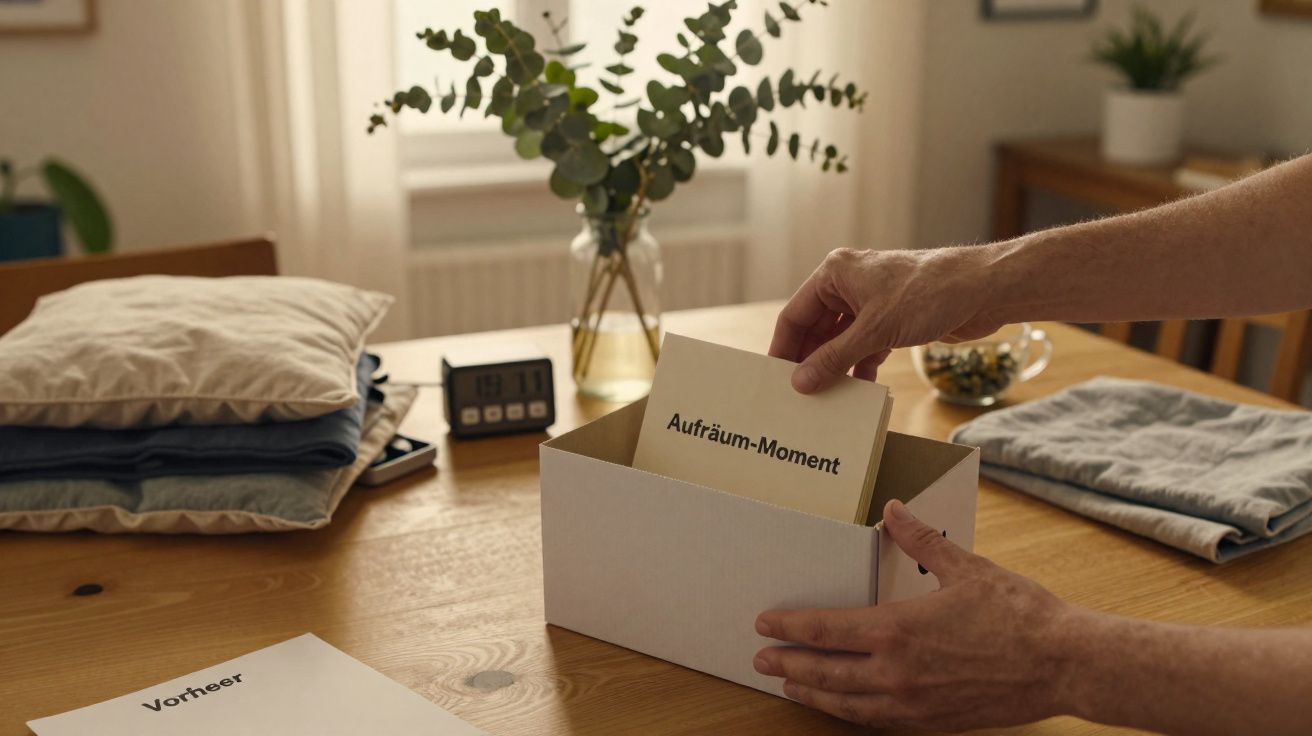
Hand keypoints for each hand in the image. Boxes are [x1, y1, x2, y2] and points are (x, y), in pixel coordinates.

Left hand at [752, 500, 1076, 731]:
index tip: (765, 623)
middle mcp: (897, 672)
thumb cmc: (1018, 615)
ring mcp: (913, 703)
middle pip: (825, 672)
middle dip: (788, 664)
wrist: (1063, 663)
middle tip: (760, 659)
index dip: (790, 627)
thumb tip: (893, 510)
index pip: (825, 631)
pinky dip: (851, 714)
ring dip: (814, 694)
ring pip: (846, 704)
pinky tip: (844, 709)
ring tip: (791, 686)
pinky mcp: (933, 722)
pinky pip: (878, 722)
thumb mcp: (966, 567)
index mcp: (898, 630)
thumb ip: (921, 539)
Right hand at [770, 247, 1003, 392]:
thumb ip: (834, 358)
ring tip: (826, 398)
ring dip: (835, 367)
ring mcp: (870, 302)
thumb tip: (801, 383)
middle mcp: (848, 284)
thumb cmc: (927, 294)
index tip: (775, 380)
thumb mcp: (874, 331)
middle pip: (816, 329)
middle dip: (810, 361)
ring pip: (841, 340)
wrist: (982, 290)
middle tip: (799, 395)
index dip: (784, 348)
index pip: (795, 315)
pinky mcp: (891, 318)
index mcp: (834, 273)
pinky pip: (864, 346)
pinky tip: (859, 391)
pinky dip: (860, 367)